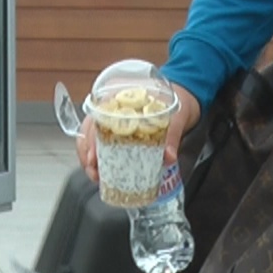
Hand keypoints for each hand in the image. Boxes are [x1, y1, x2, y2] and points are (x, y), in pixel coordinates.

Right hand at [75, 81, 200, 182]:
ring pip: (91, 137)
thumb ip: (172, 136)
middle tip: (94, 173)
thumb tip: (168, 157)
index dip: (91, 139)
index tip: (92, 158)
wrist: (186, 96)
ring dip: (89, 157)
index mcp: (123, 99)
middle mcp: (114, 107)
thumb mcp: (177, 117)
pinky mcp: (120, 130)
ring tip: (96, 176)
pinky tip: (101, 171)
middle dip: (87, 153)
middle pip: (89, 130)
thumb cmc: (179, 100)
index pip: (97, 118)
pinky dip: (99, 157)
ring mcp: (114, 118)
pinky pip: (103, 142)